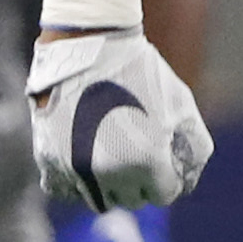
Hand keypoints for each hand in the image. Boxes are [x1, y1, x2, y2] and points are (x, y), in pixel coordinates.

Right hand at [29, 28, 210, 211]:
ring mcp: (76, 169)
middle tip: (136, 151)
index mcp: (148, 161)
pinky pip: (64, 190)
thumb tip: (186, 181)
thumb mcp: (181, 104)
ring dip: (108, 184)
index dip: (166, 175)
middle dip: (139, 180)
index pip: (163, 194)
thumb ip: (193, 148)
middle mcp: (112, 172)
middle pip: (131, 198)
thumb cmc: (140, 71)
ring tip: (111, 155)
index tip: (160, 158)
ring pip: (98, 199)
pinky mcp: (49, 159)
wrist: (88, 42)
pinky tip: (83, 158)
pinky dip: (75, 182)